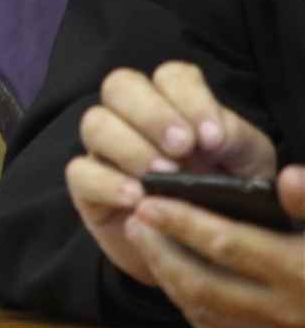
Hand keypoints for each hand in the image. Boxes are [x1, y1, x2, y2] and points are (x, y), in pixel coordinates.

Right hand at [66, 62, 276, 287]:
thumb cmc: (227, 197)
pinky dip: (107, 182)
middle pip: (120, 85)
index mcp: (175, 103)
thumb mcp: (248, 165)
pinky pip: (80, 172)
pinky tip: (137, 199)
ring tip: (162, 175)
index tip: (213, 138)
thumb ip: (236, 139)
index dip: (189, 98)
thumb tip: (211, 135)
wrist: (204, 250)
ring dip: (130, 146)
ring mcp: (104, 150)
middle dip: (152, 113)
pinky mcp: (87, 186)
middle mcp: (132, 117)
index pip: (171, 77)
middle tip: (182, 147)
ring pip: (95, 123)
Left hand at [123, 165, 304, 327]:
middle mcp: (285, 311)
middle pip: (202, 281)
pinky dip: (187, 302)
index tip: (149, 200)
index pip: (228, 245)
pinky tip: (172, 276)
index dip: (184, 222)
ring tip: (143, 239)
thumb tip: (285, 176)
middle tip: (134, 218)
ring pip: (202, 309)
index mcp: (302, 272)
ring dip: (166, 274)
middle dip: (160, 249)